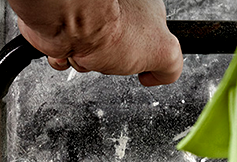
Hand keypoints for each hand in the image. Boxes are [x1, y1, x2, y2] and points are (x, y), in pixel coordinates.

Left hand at [9, 0, 182, 85]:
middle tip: (112, 57)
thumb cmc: (111, 29)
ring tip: (90, 53)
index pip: (147, 41)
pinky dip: (66, 59)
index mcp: (143, 10)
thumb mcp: (163, 53)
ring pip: (89, 56)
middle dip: (111, 63)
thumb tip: (161, 75)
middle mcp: (114, 10)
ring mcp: (88, 18)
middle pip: (115, 53)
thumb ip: (171, 66)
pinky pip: (65, 54)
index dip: (143, 58)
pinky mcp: (64, 28)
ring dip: (87, 63)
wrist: (71, 21)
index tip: (139, 64)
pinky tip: (72, 51)